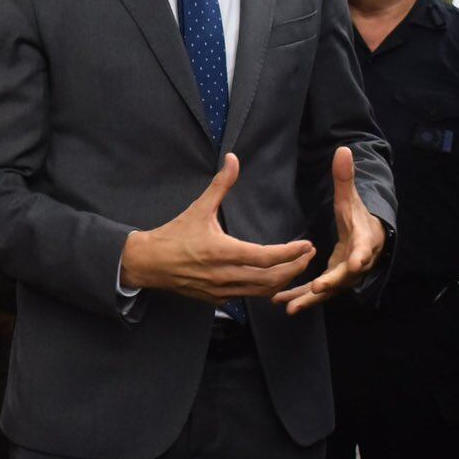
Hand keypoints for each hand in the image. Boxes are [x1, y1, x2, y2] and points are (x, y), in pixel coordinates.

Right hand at [119, 155, 314, 302]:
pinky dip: (264, 288)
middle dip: (294, 268)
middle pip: (271, 279)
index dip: (290, 253)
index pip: (266, 257)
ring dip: (283, 280)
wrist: (149, 263)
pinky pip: (248, 296)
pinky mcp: (217, 299)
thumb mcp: (199, 208)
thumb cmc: (175, 235)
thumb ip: (221, 185)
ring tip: (296, 266)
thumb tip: (233, 159)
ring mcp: (221, 290)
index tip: (306, 245)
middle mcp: (224, 275)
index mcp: (222, 252)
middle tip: (308, 255)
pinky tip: (273, 278)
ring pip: (262, 292)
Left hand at [273, 146, 386, 313]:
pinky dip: (300, 299)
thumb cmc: (357, 217)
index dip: (360, 256)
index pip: (363, 249)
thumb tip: (343, 150)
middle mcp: (356, 264)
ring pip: (328, 290)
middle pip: (345, 276)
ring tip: (288, 305)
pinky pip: (316, 294)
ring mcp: (344, 277)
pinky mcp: (332, 284)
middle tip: (315, 289)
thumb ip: (345, 177)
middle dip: (330, 283)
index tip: (355, 263)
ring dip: (309, 299)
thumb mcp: (351, 198)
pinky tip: (279, 302)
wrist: (368, 239)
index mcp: (362, 241)